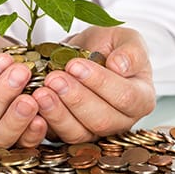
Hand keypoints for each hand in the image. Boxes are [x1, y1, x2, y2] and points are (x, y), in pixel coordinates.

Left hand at [32, 26, 155, 142]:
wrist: (87, 53)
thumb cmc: (109, 46)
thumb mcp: (125, 39)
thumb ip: (131, 51)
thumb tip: (120, 66)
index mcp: (140, 97)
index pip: (126, 97)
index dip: (100, 83)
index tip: (76, 65)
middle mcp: (120, 119)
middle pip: (102, 120)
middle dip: (76, 99)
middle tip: (55, 78)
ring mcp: (95, 129)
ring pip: (79, 132)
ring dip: (58, 113)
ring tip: (41, 92)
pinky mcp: (72, 130)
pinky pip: (59, 134)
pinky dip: (45, 120)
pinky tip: (34, 103)